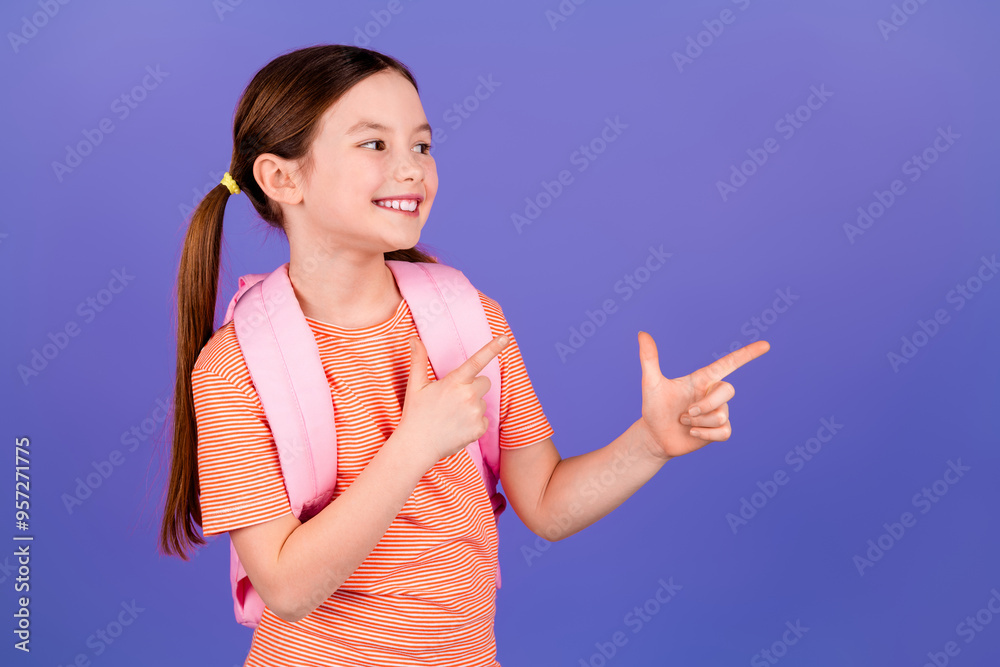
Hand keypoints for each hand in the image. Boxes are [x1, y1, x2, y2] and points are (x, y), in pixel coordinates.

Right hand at [396, 334, 508, 466]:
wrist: (418, 446)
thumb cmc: (416, 414)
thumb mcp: (415, 385)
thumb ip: (418, 360)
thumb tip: (414, 339)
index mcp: (454, 382)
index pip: (477, 361)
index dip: (493, 348)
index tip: (505, 337)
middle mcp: (468, 395)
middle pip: (484, 382)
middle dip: (474, 386)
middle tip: (454, 398)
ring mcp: (475, 413)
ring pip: (483, 401)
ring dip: (473, 406)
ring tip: (452, 415)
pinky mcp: (480, 429)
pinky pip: (484, 419)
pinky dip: (474, 422)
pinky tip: (458, 427)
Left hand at [636, 331, 769, 459]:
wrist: (654, 436)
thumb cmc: (654, 408)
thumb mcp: (651, 383)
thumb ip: (649, 359)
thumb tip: (642, 333)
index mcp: (702, 379)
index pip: (729, 363)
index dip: (747, 354)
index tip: (766, 345)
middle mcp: (713, 393)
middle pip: (728, 390)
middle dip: (706, 404)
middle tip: (685, 414)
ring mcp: (718, 412)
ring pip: (722, 414)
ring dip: (699, 422)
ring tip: (684, 423)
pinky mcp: (719, 431)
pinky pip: (724, 431)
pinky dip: (706, 434)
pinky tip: (693, 434)